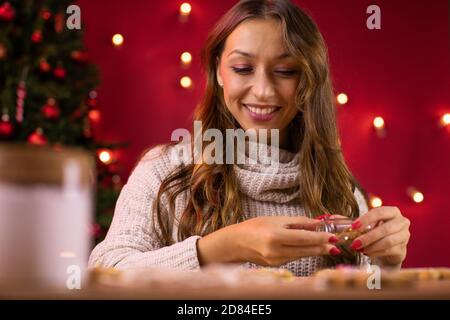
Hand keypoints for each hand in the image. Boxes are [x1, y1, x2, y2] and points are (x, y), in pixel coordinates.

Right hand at [197, 216, 341, 266]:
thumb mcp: (275, 219)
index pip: (303, 238)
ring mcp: (275, 260)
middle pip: (305, 249)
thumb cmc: (253, 227)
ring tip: (328, 247)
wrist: (235, 243)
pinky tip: (311, 249)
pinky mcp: (275, 265)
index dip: (320, 238)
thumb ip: (297, 222)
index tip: (332, 237)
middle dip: (322, 247)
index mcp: (274, 236)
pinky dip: (303, 253)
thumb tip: (316, 224)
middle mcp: (275, 250)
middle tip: (336, 244)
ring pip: (301, 255)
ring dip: (315, 251)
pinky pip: (294, 258)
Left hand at [349, 206, 409, 267]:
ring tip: (358, 249)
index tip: (353, 227)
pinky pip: (389, 251)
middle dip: (367, 237)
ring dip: (370, 246)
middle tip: (353, 244)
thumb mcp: (364, 225)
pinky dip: (375, 252)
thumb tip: (330, 218)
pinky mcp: (403, 249)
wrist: (389, 249)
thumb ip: (349, 221)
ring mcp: (404, 236)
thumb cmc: (375, 232)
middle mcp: (401, 222)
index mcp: (392, 211)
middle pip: (384, 229)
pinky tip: (366, 253)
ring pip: (387, 241)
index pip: (379, 212)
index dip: (365, 219)